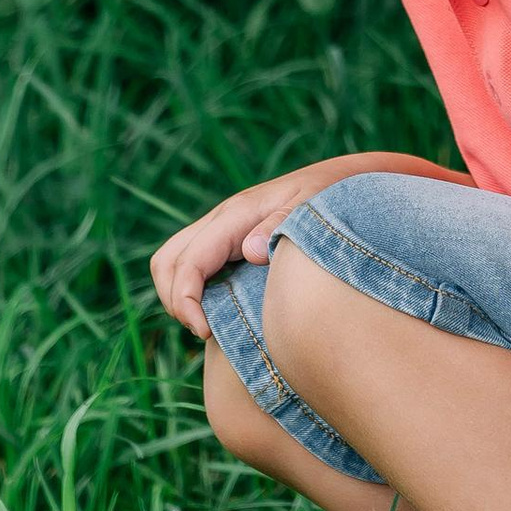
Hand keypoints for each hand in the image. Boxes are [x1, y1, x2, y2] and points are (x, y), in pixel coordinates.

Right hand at [147, 161, 353, 335]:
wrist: (343, 180)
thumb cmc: (331, 196)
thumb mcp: (312, 208)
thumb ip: (280, 226)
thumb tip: (249, 250)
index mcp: (236, 214)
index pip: (189, 261)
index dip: (186, 300)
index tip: (205, 330)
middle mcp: (222, 219)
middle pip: (166, 261)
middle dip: (174, 301)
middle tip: (203, 330)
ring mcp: (223, 229)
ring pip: (174, 262)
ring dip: (178, 296)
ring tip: (206, 325)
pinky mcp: (230, 239)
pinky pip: (194, 265)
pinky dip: (192, 290)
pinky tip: (219, 311)